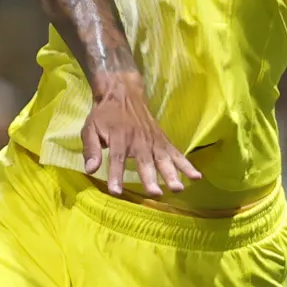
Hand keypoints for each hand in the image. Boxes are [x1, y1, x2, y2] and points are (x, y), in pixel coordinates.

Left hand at [81, 73, 197, 198]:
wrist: (123, 93)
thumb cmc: (104, 115)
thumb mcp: (90, 128)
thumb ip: (91, 149)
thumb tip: (90, 170)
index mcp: (119, 137)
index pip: (117, 158)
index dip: (116, 175)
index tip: (116, 191)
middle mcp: (138, 140)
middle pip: (145, 161)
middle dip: (150, 178)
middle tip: (155, 193)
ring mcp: (153, 141)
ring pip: (163, 159)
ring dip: (171, 174)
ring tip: (178, 188)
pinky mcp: (163, 141)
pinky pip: (176, 154)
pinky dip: (186, 165)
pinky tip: (196, 177)